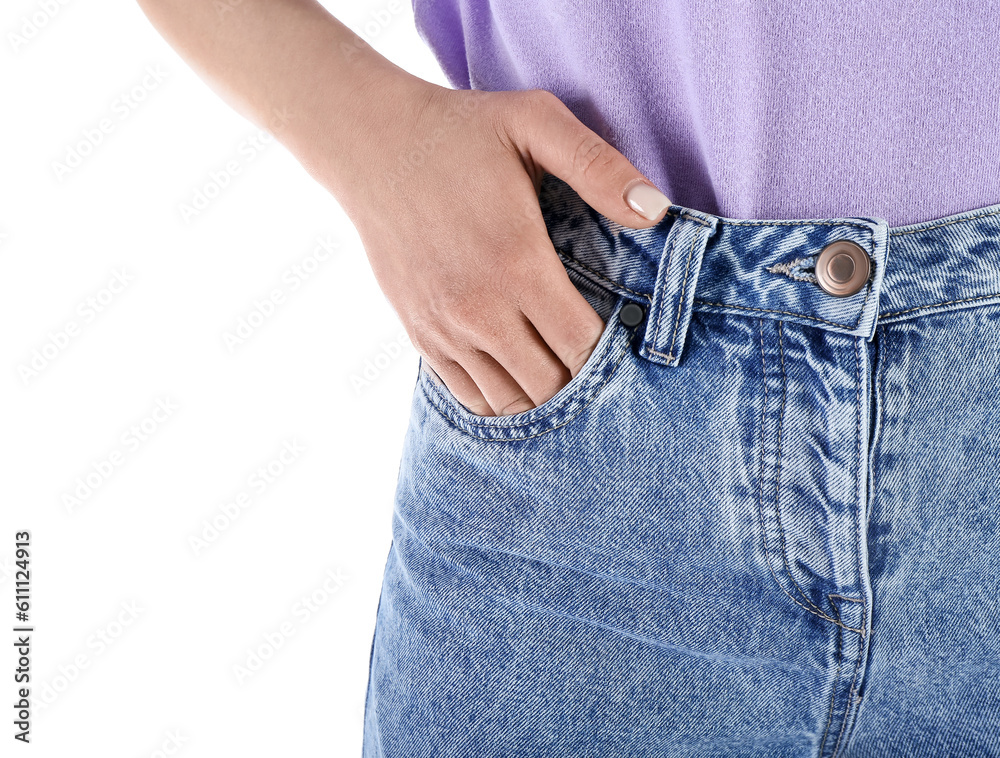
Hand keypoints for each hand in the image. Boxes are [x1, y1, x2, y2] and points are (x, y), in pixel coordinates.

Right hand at [326, 78, 670, 415]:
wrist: (370, 142)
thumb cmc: (460, 130)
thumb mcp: (536, 121)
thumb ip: (600, 167)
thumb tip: (657, 211)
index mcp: (518, 263)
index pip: (583, 346)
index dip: (612, 350)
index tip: (621, 331)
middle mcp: (479, 308)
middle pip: (550, 385)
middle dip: (581, 378)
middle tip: (595, 353)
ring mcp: (444, 327)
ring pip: (509, 401)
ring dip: (542, 392)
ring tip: (560, 365)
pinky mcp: (418, 333)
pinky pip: (467, 396)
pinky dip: (499, 397)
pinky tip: (517, 372)